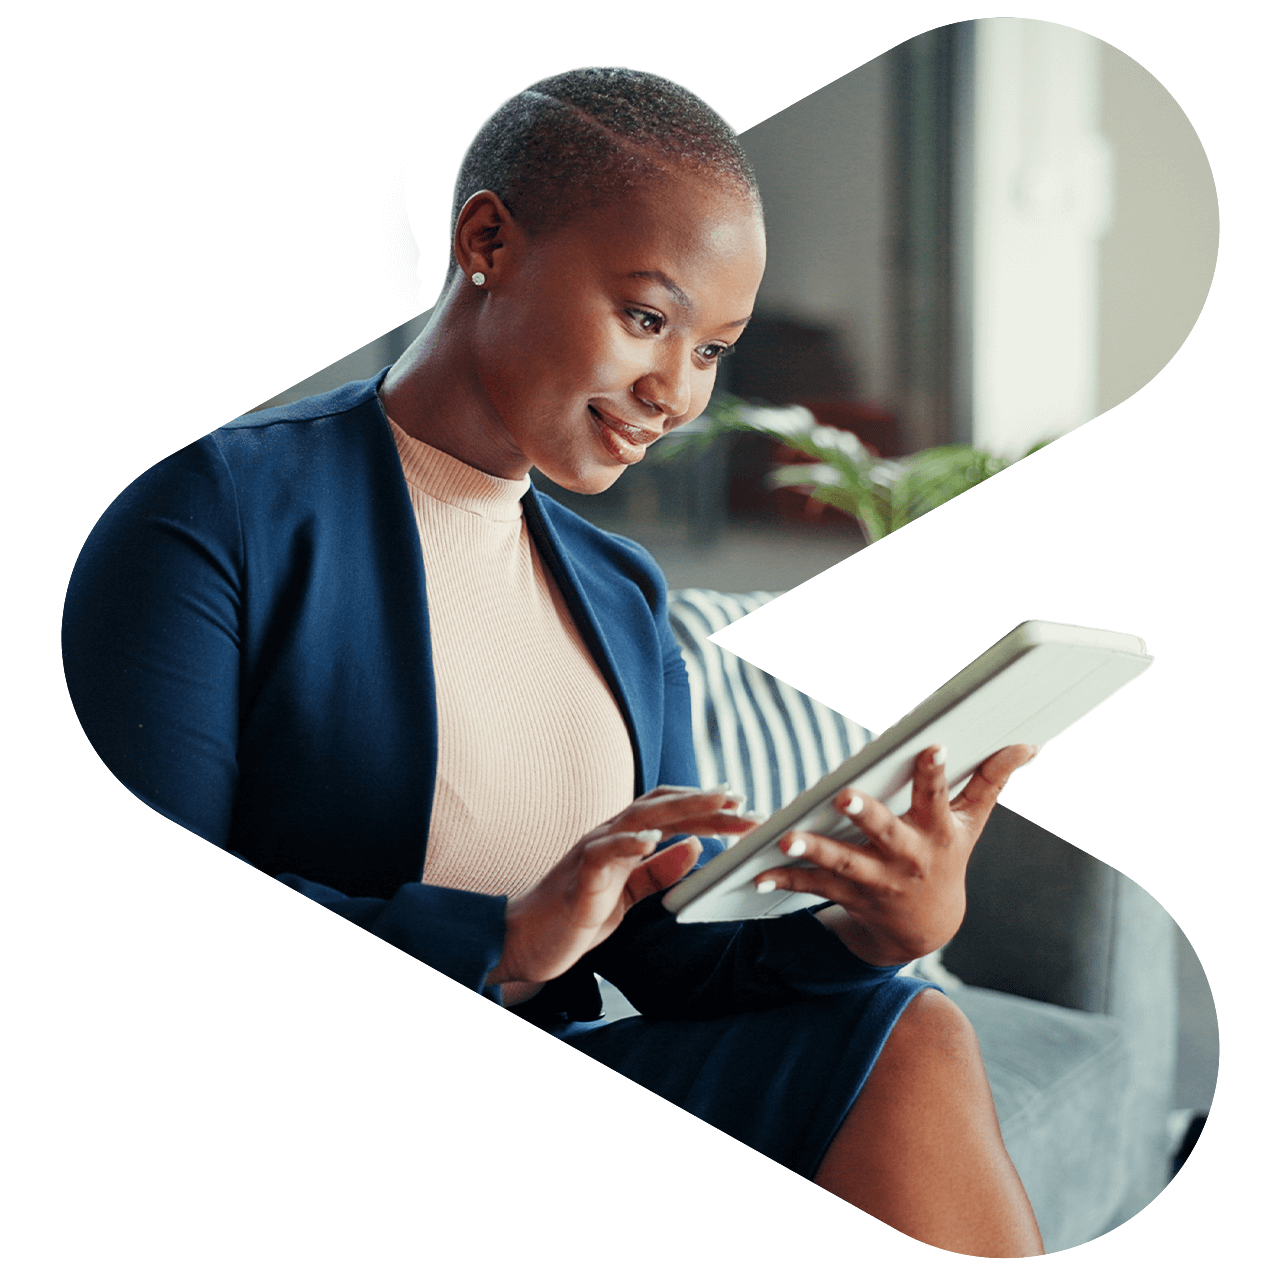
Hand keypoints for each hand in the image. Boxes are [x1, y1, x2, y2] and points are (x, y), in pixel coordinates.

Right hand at [487, 785, 759, 986]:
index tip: (741, 807)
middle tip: (744, 804)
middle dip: (706, 804)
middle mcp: (609, 835)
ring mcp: (592, 851)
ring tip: (714, 807)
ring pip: (639, 818)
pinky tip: (651, 840)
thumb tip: (694, 848)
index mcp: (623, 840)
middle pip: (663, 807)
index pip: (669, 812)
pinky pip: (603, 852)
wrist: (525, 941)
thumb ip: (658, 871)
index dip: (704, 805)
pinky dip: (627, 843)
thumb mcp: (628, 894)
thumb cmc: (575, 915)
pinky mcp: (578, 877)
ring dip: (681, 811)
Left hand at [751, 744, 1036, 966]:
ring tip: (787, 838)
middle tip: (846, 795)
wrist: (926, 927)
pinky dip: (786, 878)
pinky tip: (759, 872)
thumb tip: (1026, 743)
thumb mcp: (971, 822)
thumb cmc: (947, 857)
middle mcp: (907, 856)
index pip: (937, 796)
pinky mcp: (847, 894)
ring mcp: (876, 879)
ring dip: (814, 850)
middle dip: (866, 814)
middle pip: (885, 832)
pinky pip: (813, 885)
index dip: (935, 773)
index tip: (932, 747)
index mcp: (936, 832)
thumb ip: (991, 780)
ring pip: (842, 863)